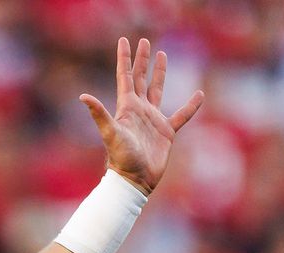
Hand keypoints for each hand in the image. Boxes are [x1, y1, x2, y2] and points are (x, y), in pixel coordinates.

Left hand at [81, 38, 203, 194]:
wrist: (134, 180)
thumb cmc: (121, 159)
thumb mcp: (110, 134)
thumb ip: (99, 114)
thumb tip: (83, 96)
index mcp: (126, 107)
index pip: (125, 77)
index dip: (124, 58)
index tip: (124, 41)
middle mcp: (139, 110)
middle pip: (140, 78)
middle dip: (141, 60)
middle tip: (144, 41)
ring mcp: (152, 120)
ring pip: (158, 90)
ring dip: (160, 73)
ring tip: (162, 55)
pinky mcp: (166, 132)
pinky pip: (182, 115)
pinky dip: (191, 105)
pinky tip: (199, 94)